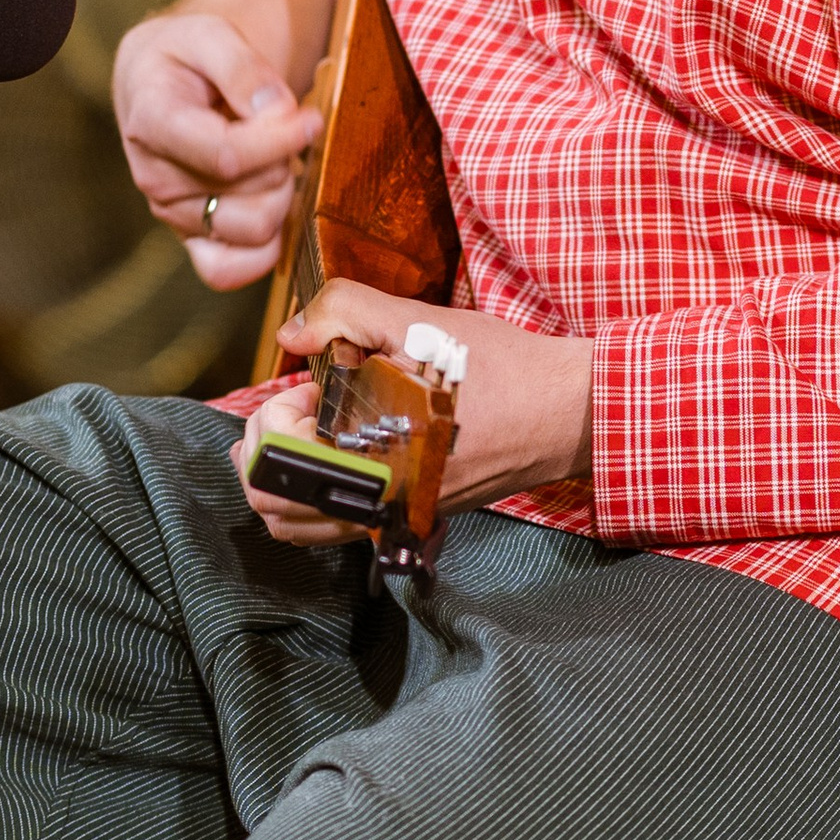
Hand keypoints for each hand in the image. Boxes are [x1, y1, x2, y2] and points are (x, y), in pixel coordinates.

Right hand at [113, 5, 321, 294]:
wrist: (159, 81)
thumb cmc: (186, 54)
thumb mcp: (210, 34)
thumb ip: (244, 68)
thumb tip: (277, 112)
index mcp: (152, 123)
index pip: (226, 156)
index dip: (280, 141)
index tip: (311, 119)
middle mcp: (155, 178)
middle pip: (251, 196)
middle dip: (284, 161)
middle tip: (282, 128)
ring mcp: (172, 214)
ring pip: (254, 232)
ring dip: (282, 196)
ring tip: (276, 159)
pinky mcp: (190, 239)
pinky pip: (229, 271)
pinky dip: (266, 248)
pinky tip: (275, 203)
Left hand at [236, 281, 594, 544]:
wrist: (569, 409)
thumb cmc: (501, 367)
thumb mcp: (419, 321)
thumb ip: (344, 312)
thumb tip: (291, 333)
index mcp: (375, 463)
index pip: (278, 470)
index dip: (274, 418)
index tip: (308, 384)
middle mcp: (383, 506)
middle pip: (278, 510)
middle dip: (270, 450)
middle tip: (302, 406)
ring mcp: (399, 517)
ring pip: (305, 526)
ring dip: (291, 475)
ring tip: (315, 425)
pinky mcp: (416, 516)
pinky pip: (344, 523)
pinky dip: (323, 490)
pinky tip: (347, 440)